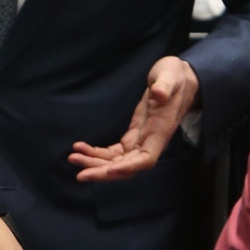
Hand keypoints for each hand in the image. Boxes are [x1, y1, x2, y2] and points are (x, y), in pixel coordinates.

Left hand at [68, 56, 198, 181]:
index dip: (129, 167)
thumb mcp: (170, 75)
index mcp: (160, 132)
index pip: (146, 159)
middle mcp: (150, 142)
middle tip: (80, 174)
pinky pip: (114, 152)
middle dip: (103, 172)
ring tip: (73, 158)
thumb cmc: (174, 76)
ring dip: (95, 163)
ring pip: (117, 162)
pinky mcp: (133, 136)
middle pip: (127, 167)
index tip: (110, 170)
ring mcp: (140, 140)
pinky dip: (96, 153)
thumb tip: (159, 93)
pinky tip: (80, 148)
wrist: (176, 78)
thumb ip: (165, 85)